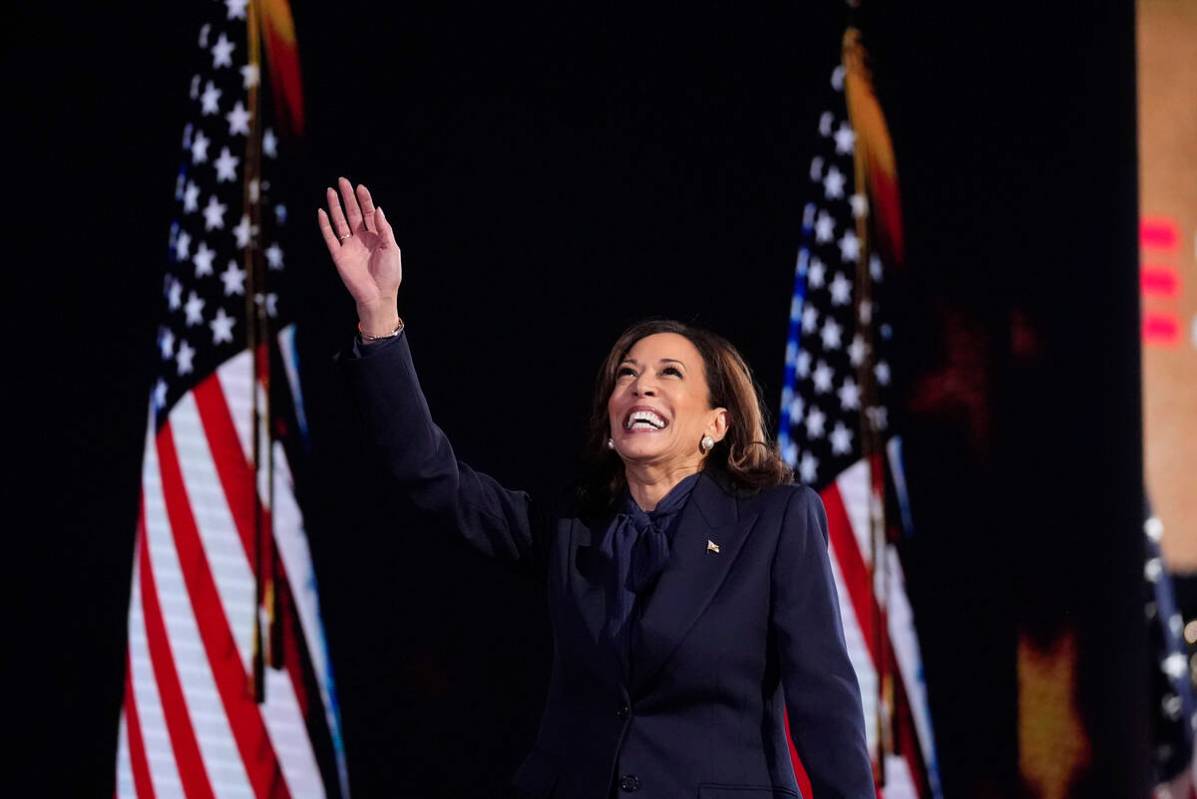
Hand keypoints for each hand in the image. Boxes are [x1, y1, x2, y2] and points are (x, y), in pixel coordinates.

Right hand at [317, 177, 401, 332]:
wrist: (378, 296)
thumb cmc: (389, 274)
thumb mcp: (391, 249)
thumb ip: (384, 229)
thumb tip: (377, 209)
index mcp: (376, 236)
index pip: (368, 213)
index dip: (364, 200)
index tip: (360, 187)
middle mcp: (361, 238)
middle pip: (352, 213)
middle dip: (348, 197)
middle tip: (342, 181)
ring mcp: (349, 246)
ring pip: (340, 221)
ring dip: (335, 206)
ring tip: (330, 191)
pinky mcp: (339, 255)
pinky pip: (330, 237)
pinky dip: (325, 225)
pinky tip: (321, 212)